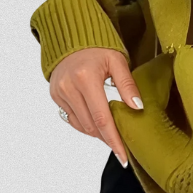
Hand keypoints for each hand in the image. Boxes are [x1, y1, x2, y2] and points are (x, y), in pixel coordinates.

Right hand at [49, 48, 143, 165]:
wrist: (72, 36)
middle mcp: (69, 87)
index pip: (102, 118)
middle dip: (108, 138)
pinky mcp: (55, 96)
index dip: (113, 139)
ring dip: (97, 133)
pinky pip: (72, 119)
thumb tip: (137, 108)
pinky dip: (85, 124)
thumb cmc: (98, 47)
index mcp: (86, 78)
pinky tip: (97, 123)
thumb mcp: (117, 61)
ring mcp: (60, 93)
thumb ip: (128, 85)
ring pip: (81, 125)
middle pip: (91, 125)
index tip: (123, 155)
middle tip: (122, 147)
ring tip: (112, 134)